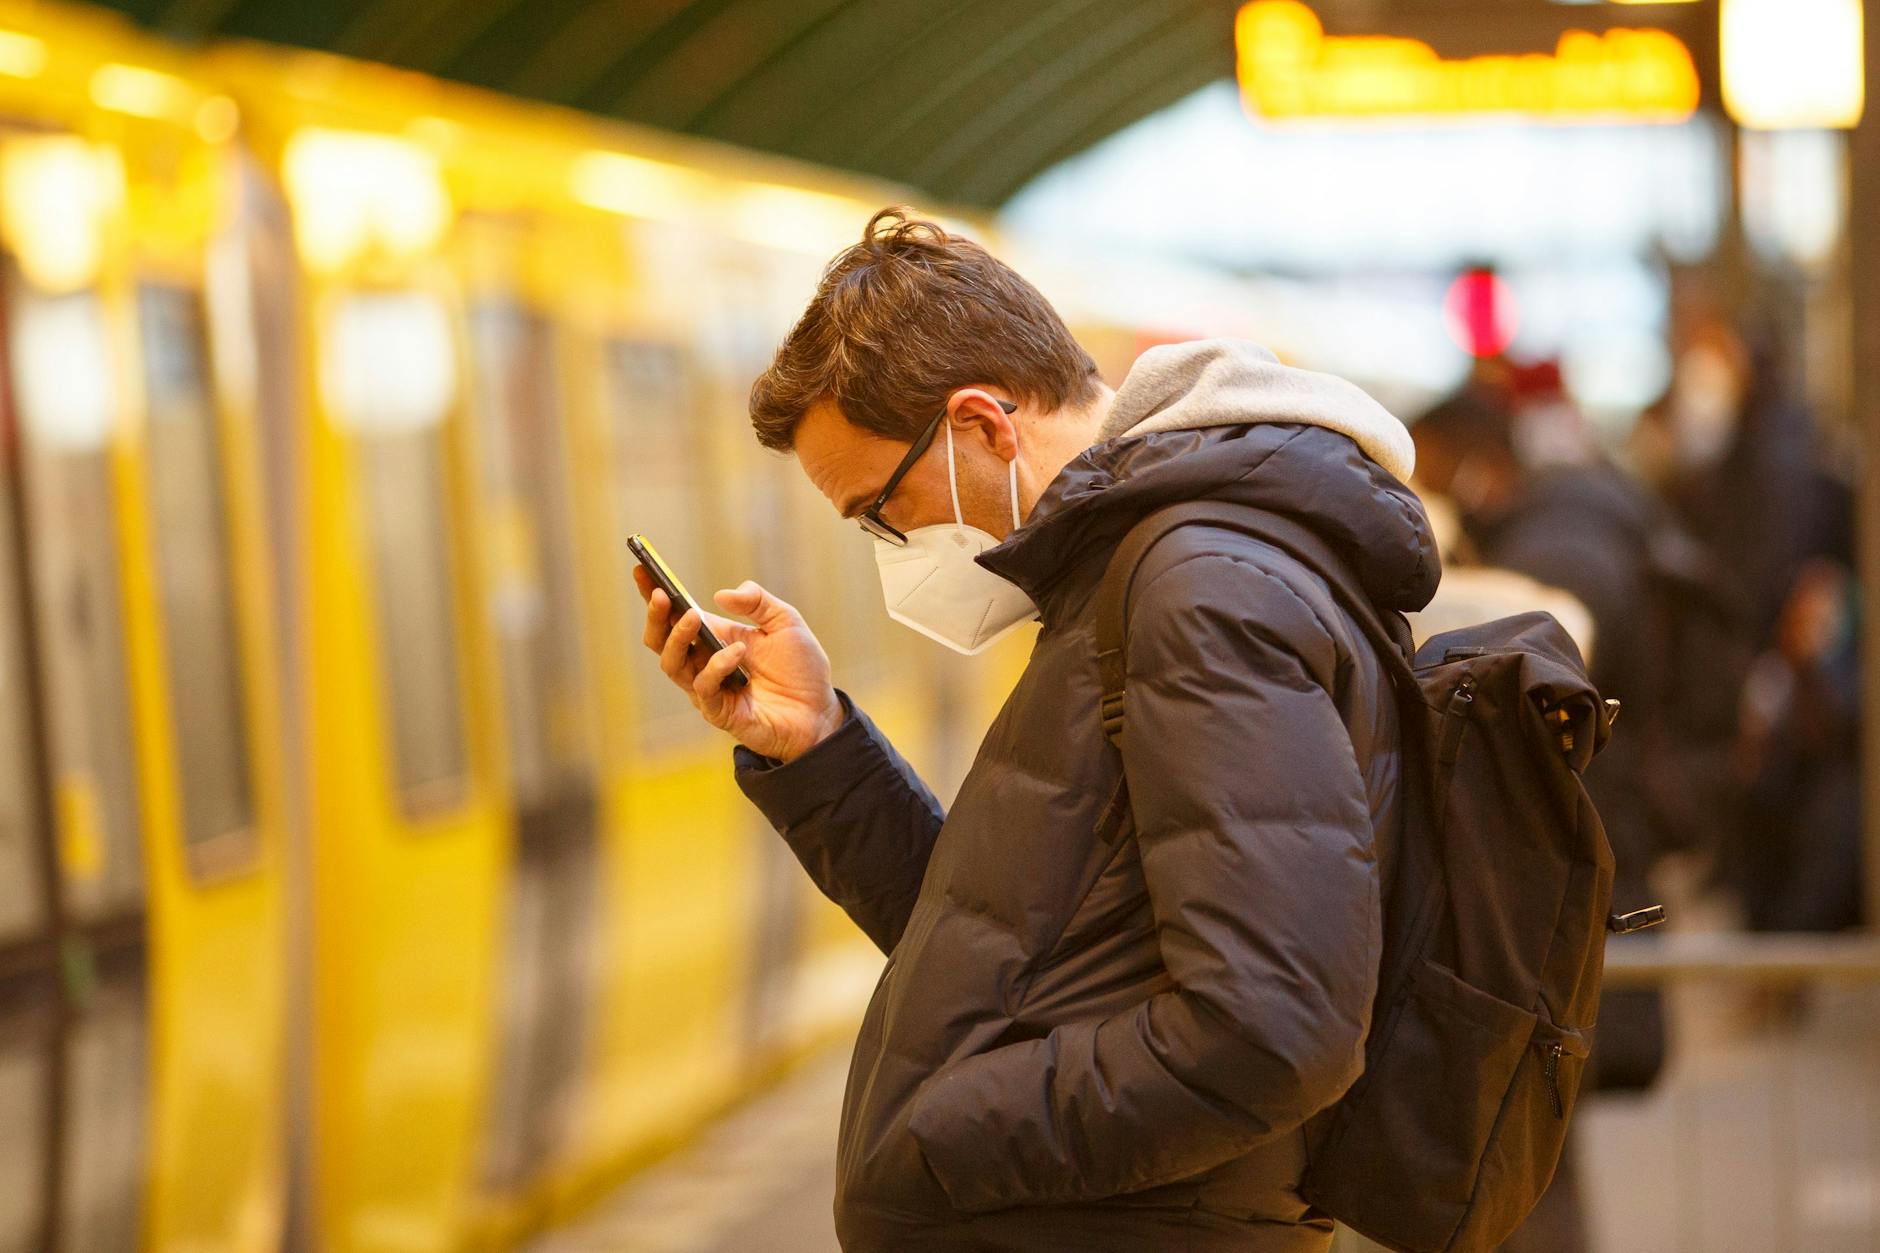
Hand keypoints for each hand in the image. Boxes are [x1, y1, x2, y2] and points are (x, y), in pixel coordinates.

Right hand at [635, 566, 843, 761]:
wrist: (820, 712)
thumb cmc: (801, 669)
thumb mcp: (785, 622)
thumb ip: (758, 601)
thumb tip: (721, 595)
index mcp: (715, 638)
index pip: (676, 616)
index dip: (655, 595)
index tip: (642, 569)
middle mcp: (704, 664)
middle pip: (661, 642)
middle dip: (656, 616)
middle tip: (660, 594)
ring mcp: (709, 690)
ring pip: (672, 665)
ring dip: (679, 637)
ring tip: (692, 615)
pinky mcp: (720, 712)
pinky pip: (705, 688)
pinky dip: (718, 665)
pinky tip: (738, 651)